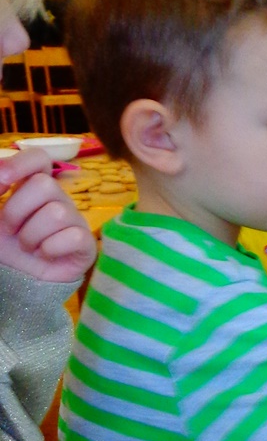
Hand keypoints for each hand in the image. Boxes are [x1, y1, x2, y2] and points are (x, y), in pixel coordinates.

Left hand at [0, 149, 96, 282]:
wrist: (16, 282)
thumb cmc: (4, 248)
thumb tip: (1, 173)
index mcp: (32, 188)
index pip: (39, 159)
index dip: (21, 164)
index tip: (2, 181)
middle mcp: (57, 200)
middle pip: (46, 184)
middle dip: (18, 210)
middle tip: (10, 230)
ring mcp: (73, 221)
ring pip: (57, 212)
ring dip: (31, 235)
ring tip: (28, 247)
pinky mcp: (85, 245)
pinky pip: (74, 236)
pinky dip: (51, 249)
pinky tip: (44, 256)